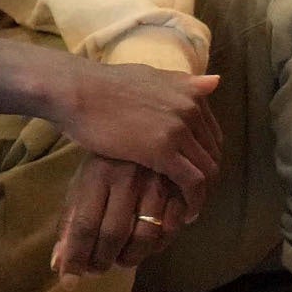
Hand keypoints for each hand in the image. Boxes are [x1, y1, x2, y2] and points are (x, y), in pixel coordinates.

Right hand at [0, 39, 221, 201]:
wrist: (76, 91)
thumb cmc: (100, 85)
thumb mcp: (148, 76)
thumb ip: (181, 84)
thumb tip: (215, 80)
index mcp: (190, 92)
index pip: (211, 134)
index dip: (205, 159)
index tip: (192, 177)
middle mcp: (191, 108)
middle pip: (212, 153)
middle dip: (206, 179)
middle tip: (191, 199)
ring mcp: (179, 129)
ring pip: (207, 169)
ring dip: (201, 194)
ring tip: (188, 210)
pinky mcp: (162, 150)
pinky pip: (191, 182)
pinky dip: (193, 201)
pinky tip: (184, 214)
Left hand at [53, 154, 194, 277]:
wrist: (143, 127)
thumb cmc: (105, 163)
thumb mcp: (82, 186)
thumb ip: (70, 224)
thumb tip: (58, 265)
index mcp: (97, 175)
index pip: (84, 226)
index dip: (77, 258)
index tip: (70, 282)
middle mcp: (127, 177)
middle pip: (114, 233)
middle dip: (104, 261)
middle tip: (98, 269)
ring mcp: (157, 180)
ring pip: (147, 235)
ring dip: (132, 257)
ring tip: (122, 260)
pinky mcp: (182, 184)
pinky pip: (173, 227)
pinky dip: (160, 244)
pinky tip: (149, 245)